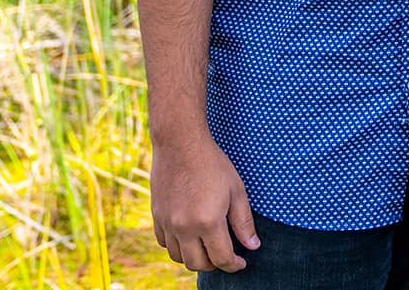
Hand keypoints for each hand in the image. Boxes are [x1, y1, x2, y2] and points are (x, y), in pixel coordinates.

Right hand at [150, 130, 258, 272]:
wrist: (180, 144)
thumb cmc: (213, 165)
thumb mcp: (236, 191)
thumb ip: (243, 222)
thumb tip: (252, 246)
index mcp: (207, 222)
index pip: (221, 258)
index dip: (234, 265)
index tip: (241, 263)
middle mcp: (184, 227)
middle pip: (198, 263)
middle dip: (214, 265)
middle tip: (226, 256)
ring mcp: (167, 223)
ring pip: (178, 257)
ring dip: (194, 257)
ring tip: (208, 248)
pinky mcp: (156, 216)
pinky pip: (164, 243)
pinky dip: (177, 246)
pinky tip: (189, 236)